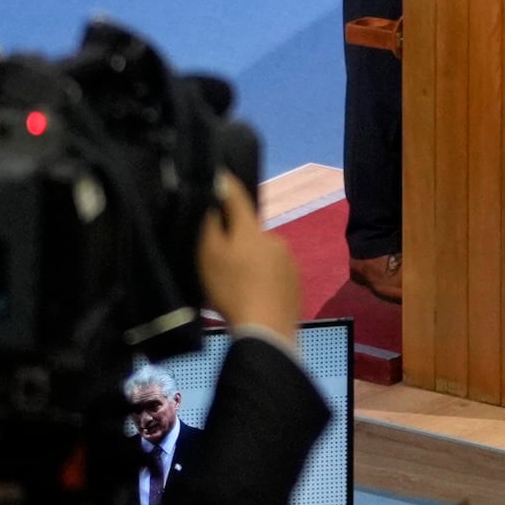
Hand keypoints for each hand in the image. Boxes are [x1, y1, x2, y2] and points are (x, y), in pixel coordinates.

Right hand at [200, 174, 303, 338]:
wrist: (266, 329)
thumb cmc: (231, 289)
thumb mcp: (209, 256)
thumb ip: (210, 226)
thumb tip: (213, 200)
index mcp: (251, 230)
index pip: (238, 197)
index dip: (226, 186)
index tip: (218, 176)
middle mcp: (274, 238)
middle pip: (249, 231)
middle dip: (235, 238)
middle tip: (219, 257)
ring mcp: (289, 260)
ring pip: (262, 253)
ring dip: (250, 260)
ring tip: (235, 282)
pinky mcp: (295, 282)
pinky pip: (274, 272)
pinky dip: (263, 278)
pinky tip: (253, 294)